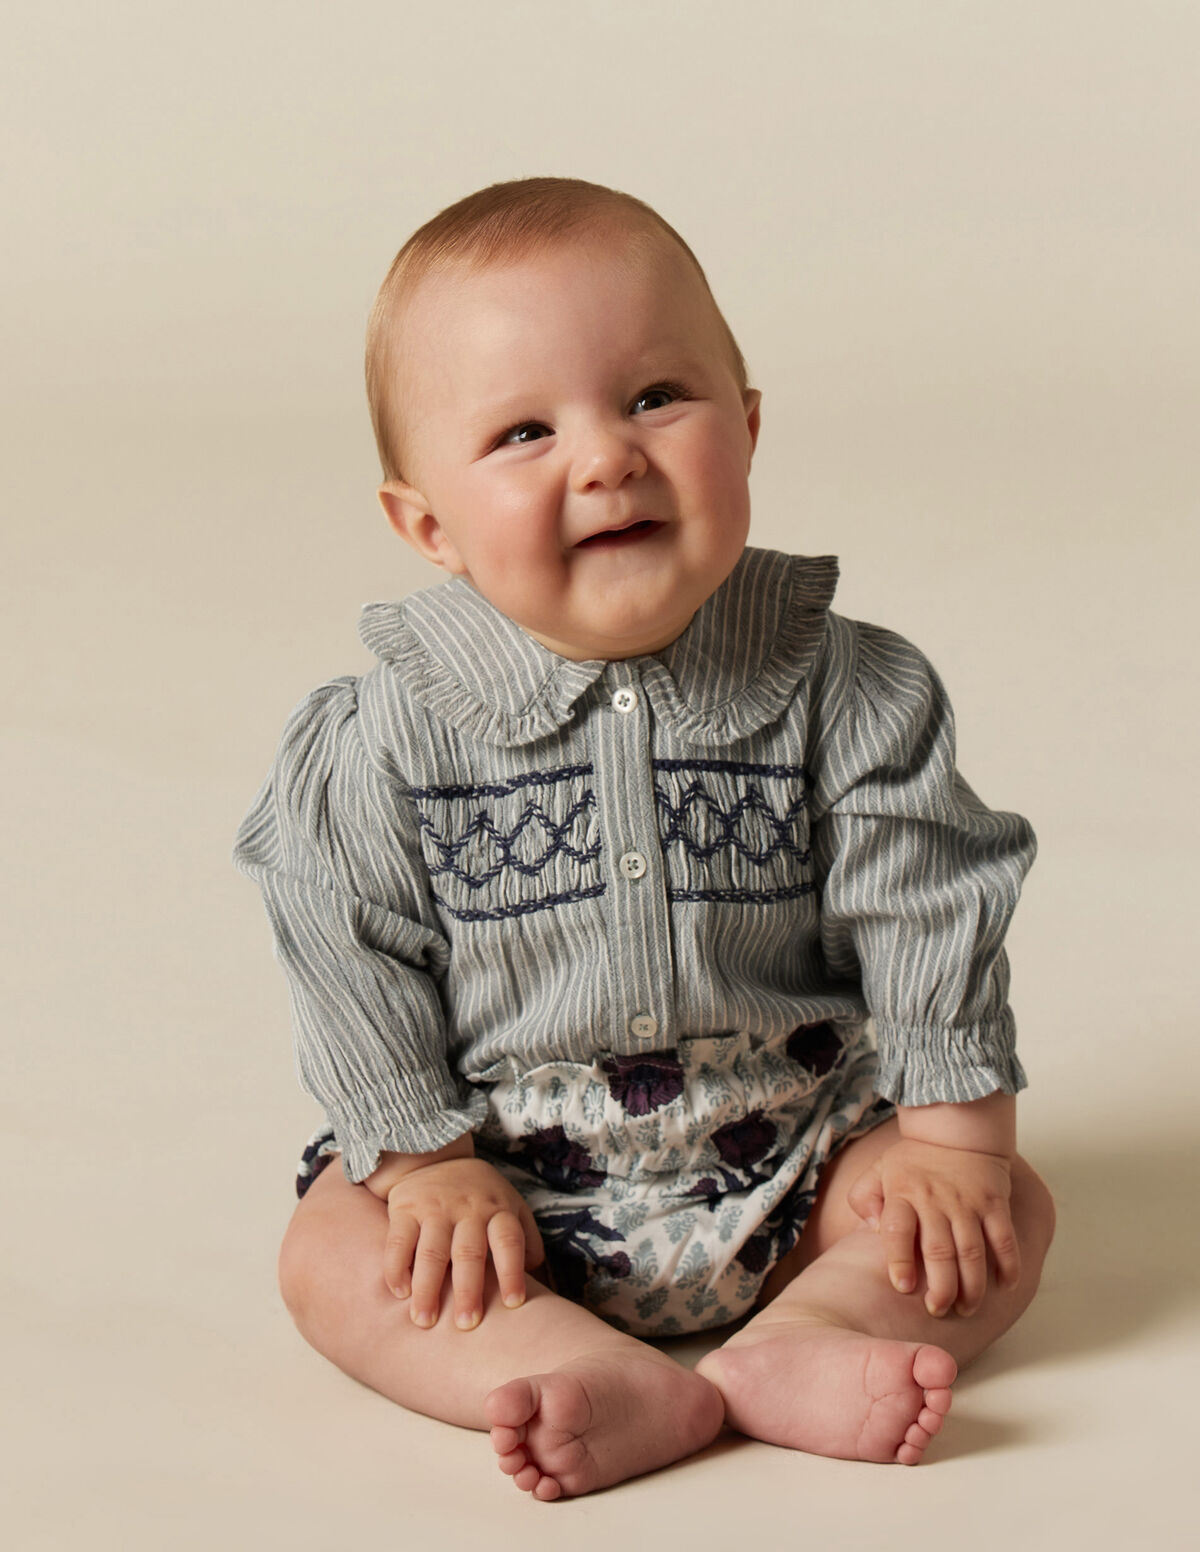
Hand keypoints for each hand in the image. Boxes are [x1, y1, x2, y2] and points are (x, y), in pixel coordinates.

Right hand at [381, 1156, 544, 1330]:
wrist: (432, 1157)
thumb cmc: (479, 1194)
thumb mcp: (509, 1203)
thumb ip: (526, 1235)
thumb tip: (536, 1271)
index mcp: (498, 1209)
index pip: (509, 1241)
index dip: (512, 1272)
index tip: (513, 1304)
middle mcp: (468, 1208)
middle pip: (469, 1253)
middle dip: (468, 1290)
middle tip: (466, 1324)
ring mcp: (435, 1208)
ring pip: (432, 1252)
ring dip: (427, 1288)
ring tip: (424, 1320)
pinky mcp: (405, 1209)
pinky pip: (399, 1242)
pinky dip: (397, 1268)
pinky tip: (399, 1292)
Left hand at [847, 1137, 1019, 1316]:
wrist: (956, 1130)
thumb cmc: (914, 1160)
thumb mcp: (879, 1171)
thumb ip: (864, 1198)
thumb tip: (870, 1229)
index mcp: (902, 1193)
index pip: (898, 1230)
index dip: (899, 1261)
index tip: (903, 1287)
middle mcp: (934, 1200)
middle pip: (938, 1251)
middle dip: (940, 1288)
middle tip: (937, 1310)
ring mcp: (967, 1203)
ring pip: (972, 1252)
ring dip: (972, 1286)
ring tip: (966, 1308)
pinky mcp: (994, 1204)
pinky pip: (1004, 1239)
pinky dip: (1008, 1265)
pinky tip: (1005, 1286)